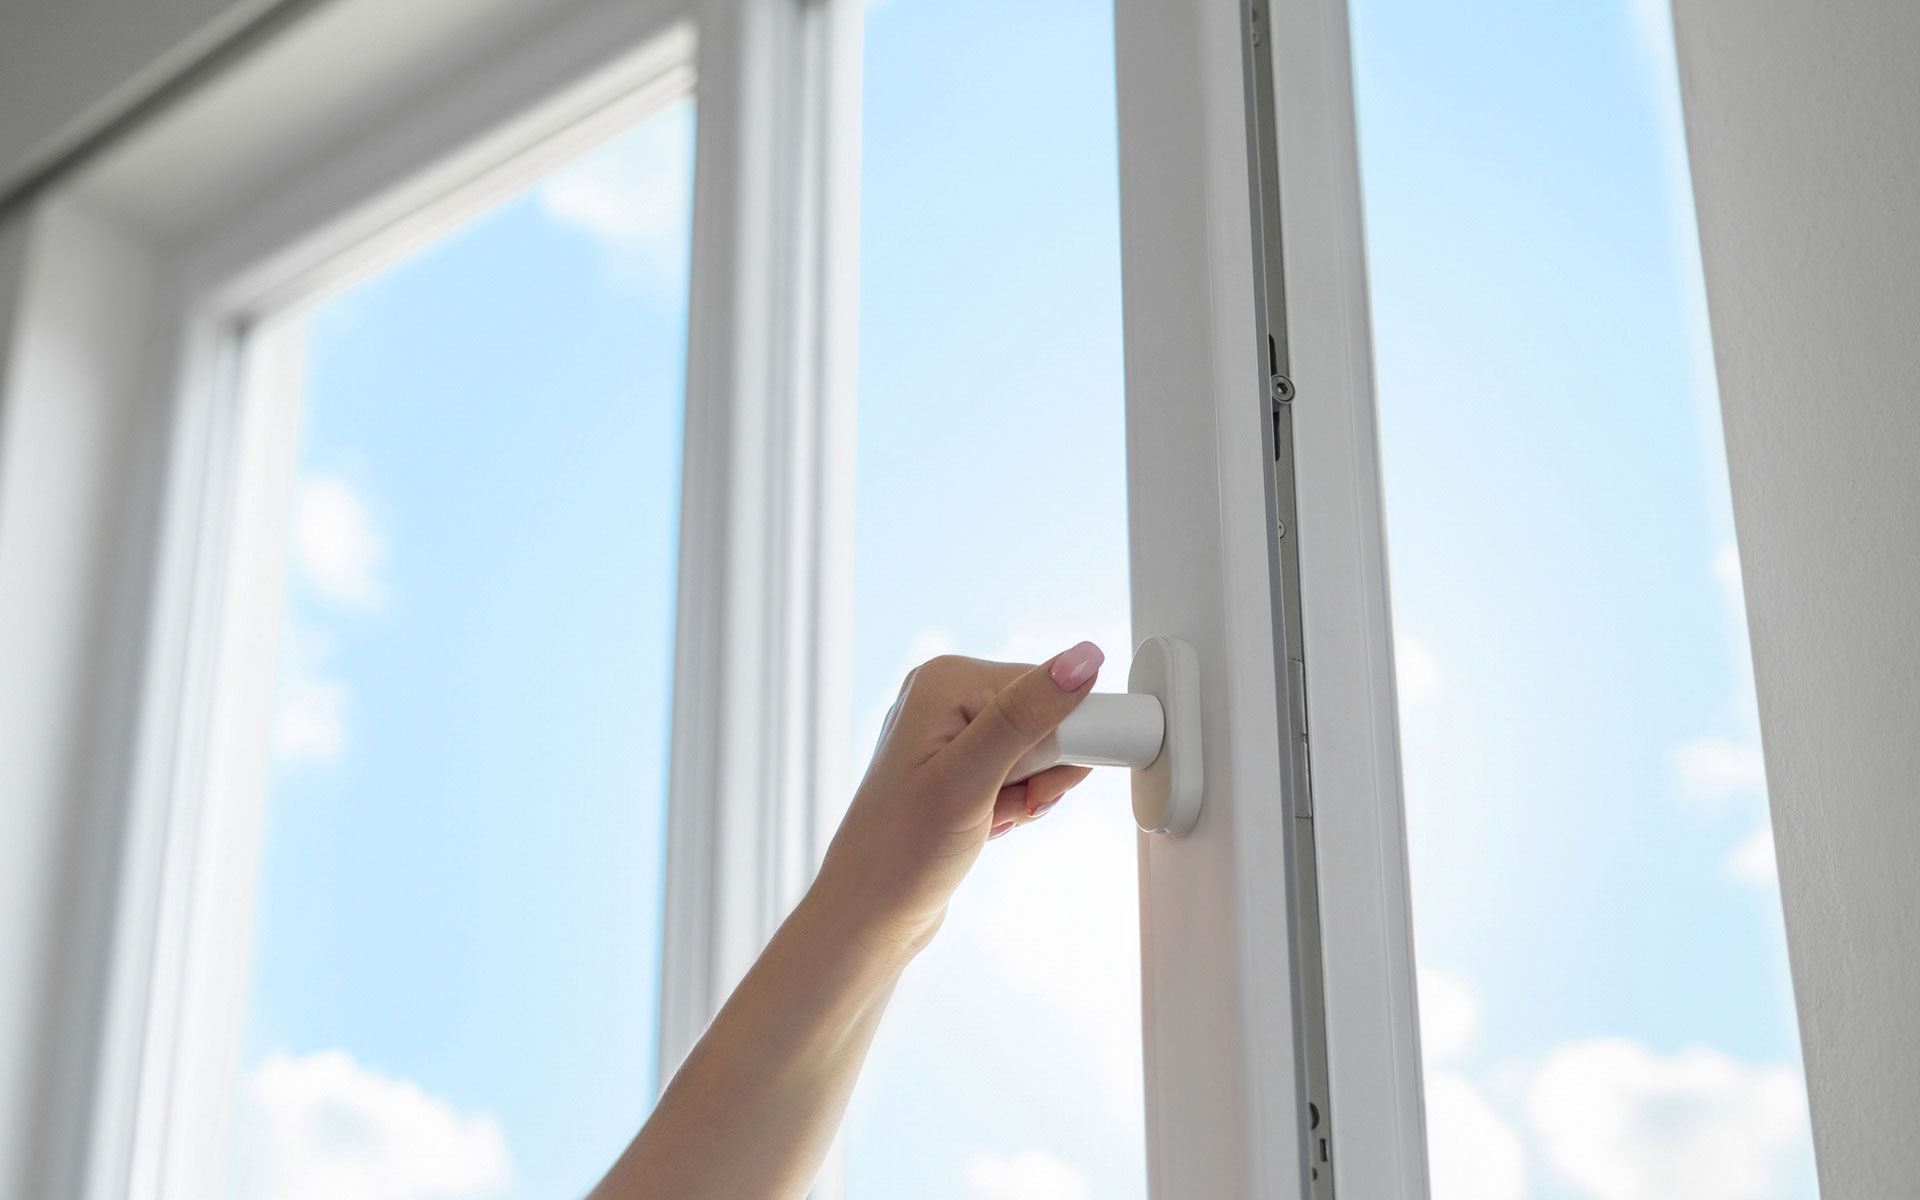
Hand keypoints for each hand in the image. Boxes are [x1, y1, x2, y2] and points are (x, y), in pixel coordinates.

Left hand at [809, 642, 1104, 952]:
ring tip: (989, 819)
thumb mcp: (971, 779)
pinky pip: (1023, 776)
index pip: (1046, 685)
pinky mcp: (963, 769)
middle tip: (1007, 804)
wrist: (871, 916)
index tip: (1037, 781)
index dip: (1060, 739)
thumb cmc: (902, 851)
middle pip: (1046, 719)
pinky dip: (1018, 806)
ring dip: (1031, 795)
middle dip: (1042, 773)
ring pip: (1040, 753)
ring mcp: (955, 735)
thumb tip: (1083, 658)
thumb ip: (1026, 716)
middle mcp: (949, 698)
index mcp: (946, 680)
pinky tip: (987, 826)